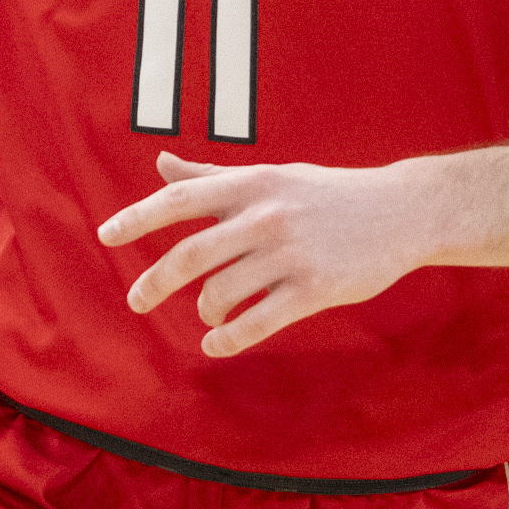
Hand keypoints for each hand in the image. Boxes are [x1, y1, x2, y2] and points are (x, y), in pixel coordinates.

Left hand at [98, 150, 433, 358]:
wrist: (402, 210)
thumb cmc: (326, 193)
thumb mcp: (270, 176)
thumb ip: (212, 176)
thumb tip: (160, 164)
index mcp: (251, 183)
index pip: (180, 199)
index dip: (138, 217)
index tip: (106, 235)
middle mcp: (265, 216)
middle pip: (190, 254)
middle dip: (154, 282)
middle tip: (136, 301)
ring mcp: (291, 254)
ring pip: (220, 294)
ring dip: (204, 311)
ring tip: (208, 314)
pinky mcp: (315, 289)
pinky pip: (257, 323)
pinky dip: (228, 338)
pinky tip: (217, 343)